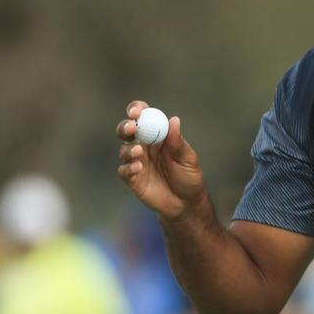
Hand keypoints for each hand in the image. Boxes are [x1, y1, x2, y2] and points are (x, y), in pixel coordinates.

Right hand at [116, 100, 206, 218]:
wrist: (186, 203)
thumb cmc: (189, 176)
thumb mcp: (188, 159)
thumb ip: (178, 142)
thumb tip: (174, 120)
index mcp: (158, 135)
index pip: (144, 116)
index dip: (137, 110)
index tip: (136, 111)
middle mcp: (144, 145)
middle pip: (127, 130)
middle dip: (125, 127)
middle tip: (131, 128)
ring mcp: (136, 162)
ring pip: (124, 150)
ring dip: (128, 149)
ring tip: (139, 153)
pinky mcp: (132, 178)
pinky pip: (124, 170)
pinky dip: (128, 167)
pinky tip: (138, 168)